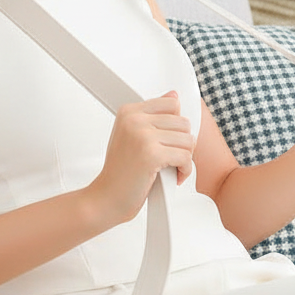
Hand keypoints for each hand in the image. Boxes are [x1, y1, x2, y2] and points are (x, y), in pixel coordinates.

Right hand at [88, 91, 194, 226]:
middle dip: (182, 144)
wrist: (106, 198)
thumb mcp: (133, 135)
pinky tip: (174, 176)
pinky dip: (185, 170)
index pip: (172, 104)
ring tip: (170, 167)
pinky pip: (186, 157)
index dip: (175, 126)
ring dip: (185, 158)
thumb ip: (153, 116)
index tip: (168, 140)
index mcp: (129, 111)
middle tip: (170, 158)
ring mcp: (142, 136)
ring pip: (188, 140)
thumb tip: (174, 95)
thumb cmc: (120, 171)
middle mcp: (134, 120)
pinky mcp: (151, 155)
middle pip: (183, 122)